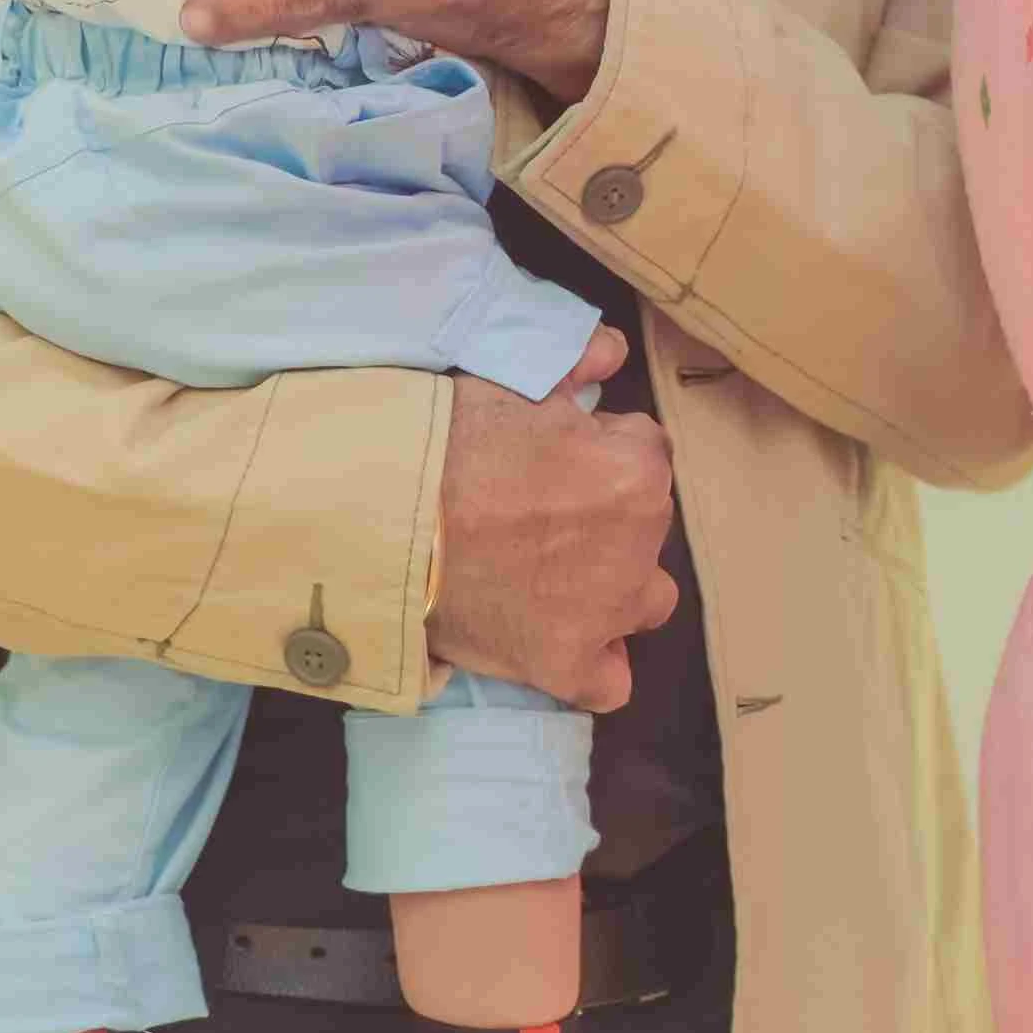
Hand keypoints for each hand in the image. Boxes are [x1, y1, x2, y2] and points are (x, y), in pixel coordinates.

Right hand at [430, 326, 676, 710]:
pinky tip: (558, 641)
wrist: (386, 517)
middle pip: (645, 527)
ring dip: (613, 590)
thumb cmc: (450, 441)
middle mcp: (639, 542)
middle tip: (539, 514)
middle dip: (606, 518)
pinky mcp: (566, 664)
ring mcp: (606, 610)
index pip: (643, 453)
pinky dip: (592, 664)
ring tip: (553, 579)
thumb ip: (579, 361)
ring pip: (643, 602)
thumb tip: (613, 352)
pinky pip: (610, 680)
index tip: (552, 460)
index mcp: (637, 469)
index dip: (596, 453)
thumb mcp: (515, 380)